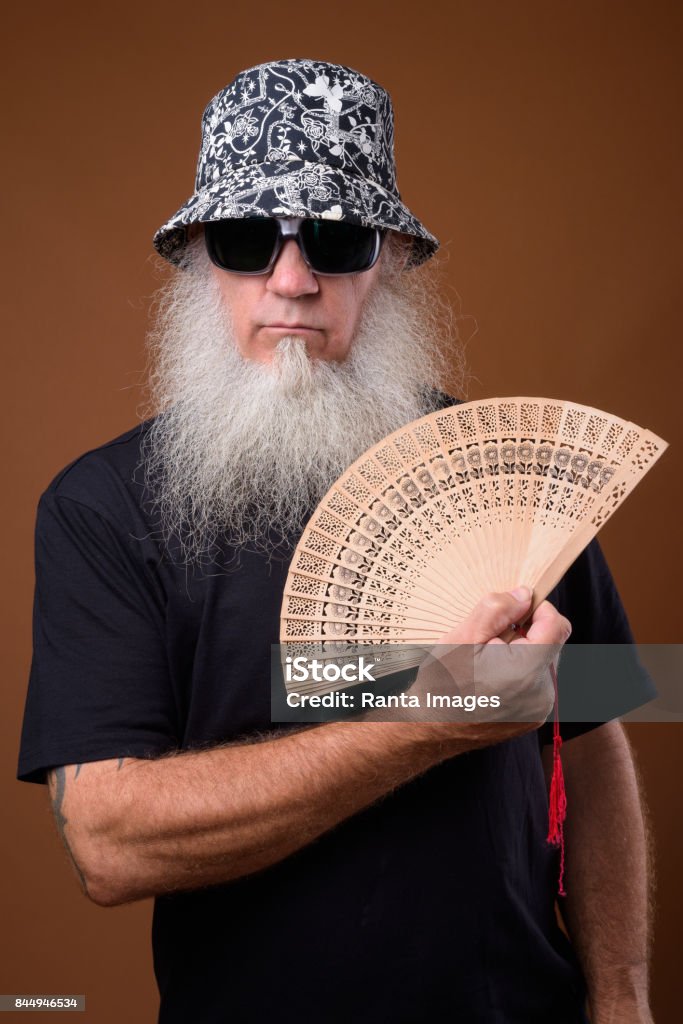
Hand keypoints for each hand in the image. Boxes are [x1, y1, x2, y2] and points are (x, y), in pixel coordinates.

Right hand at [407, 587, 571, 745]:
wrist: (429, 727)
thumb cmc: (441, 682)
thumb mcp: (463, 636)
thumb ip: (497, 609)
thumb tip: (525, 595)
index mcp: (525, 671)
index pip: (557, 625)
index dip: (539, 610)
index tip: (516, 609)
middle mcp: (540, 693)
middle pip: (550, 644)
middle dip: (525, 635)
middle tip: (489, 644)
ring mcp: (539, 709)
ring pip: (543, 662)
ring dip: (522, 655)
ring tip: (487, 664)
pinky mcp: (533, 718)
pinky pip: (536, 683)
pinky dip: (519, 674)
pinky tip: (491, 680)